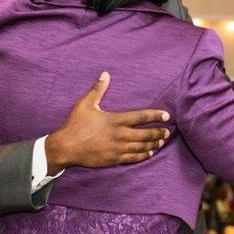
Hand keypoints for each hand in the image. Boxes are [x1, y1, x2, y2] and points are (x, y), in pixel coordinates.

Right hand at [45, 72, 170, 173]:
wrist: (66, 147)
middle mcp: (119, 135)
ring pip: (142, 147)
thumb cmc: (75, 124)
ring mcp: (118, 148)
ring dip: (153, 144)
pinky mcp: (114, 159)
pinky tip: (150, 153)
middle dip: (158, 132)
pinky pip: (134, 158)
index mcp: (115, 120)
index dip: (155, 115)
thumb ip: (97, 89)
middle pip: (146, 134)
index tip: (166, 115)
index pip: (141, 116)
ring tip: (161, 141)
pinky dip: (144, 155)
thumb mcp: (85, 104)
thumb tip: (105, 74)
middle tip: (167, 131)